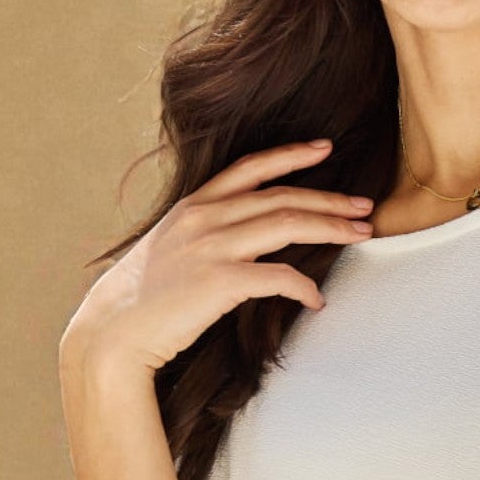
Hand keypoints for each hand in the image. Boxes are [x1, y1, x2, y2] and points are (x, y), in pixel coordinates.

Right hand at [59, 136, 378, 376]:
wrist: (112, 330)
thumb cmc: (141, 299)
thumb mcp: (169, 249)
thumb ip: (203, 235)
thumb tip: (239, 242)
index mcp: (194, 206)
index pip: (251, 168)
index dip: (291, 155)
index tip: (324, 149)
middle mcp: (205, 218)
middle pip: (282, 197)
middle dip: (330, 200)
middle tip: (366, 206)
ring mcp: (212, 247)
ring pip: (287, 224)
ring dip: (332, 228)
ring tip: (362, 234)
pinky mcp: (219, 281)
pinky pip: (278, 277)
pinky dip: (304, 286)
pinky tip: (318, 299)